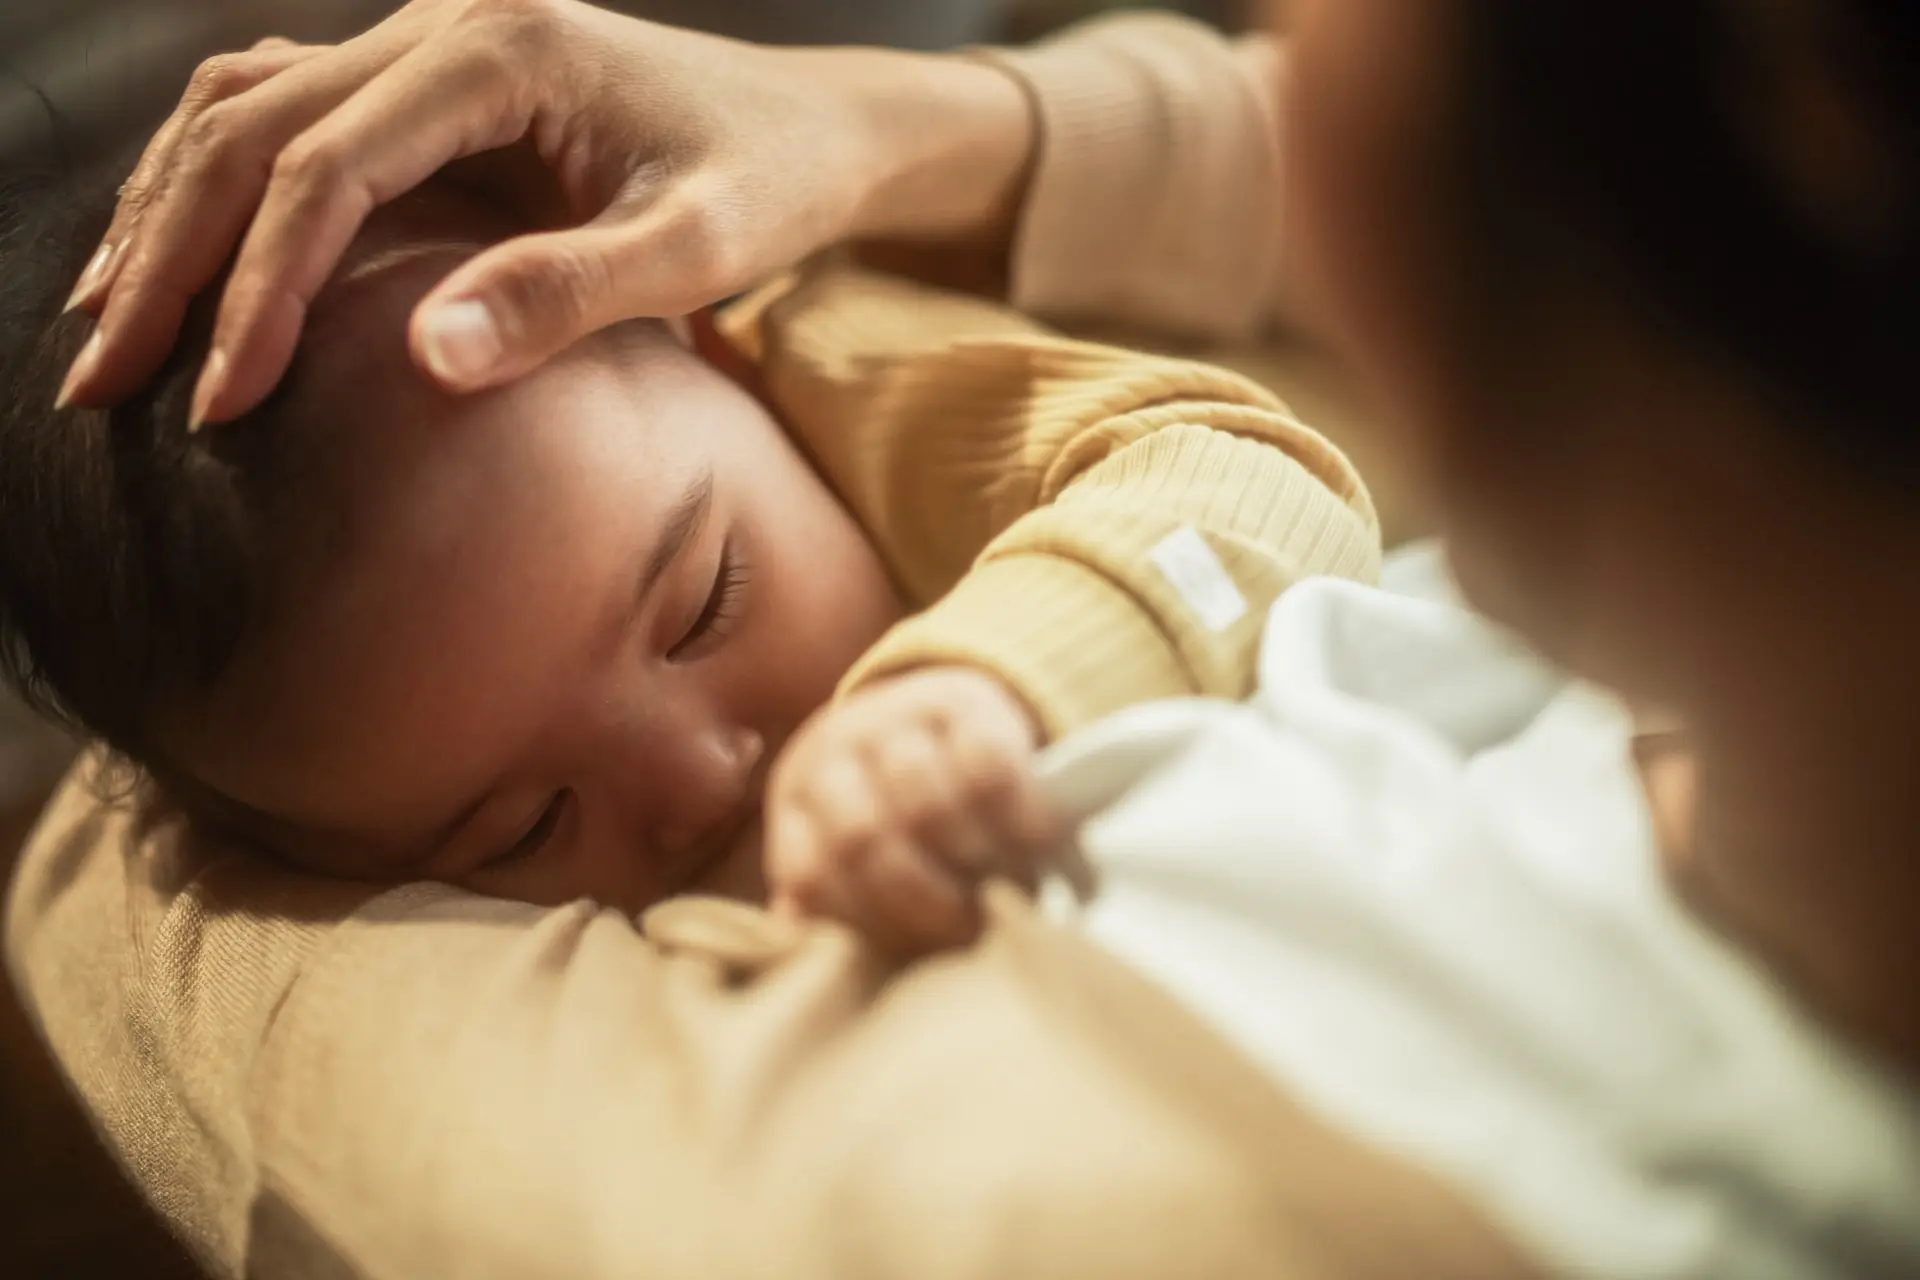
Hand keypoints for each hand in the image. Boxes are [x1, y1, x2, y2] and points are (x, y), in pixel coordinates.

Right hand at [60, 0, 1033, 425]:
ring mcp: (428, 44)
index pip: (327, 167)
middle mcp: (442, 23)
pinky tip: (184, 266)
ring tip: (105, 328)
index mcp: (499, 49)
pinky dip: (219, 188)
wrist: (817, 132)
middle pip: (249, 128)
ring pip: (244, 109)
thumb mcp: (696, 249)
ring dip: (167, 216)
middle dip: (168, 259)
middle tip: (102, 384)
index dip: (261, 288)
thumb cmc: (772, 186)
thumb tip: (425, 359)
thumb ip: (569, 293)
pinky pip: (288, 115)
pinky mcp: (433, 86)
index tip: (221, 402)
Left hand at [765, 667, 1063, 956]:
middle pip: (863, 841)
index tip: (918, 956)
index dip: (866, 925)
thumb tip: (804, 937)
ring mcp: (893, 716)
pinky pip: (987, 768)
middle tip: (972, 932)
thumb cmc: (900, 804)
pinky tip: (1041, 847)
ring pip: (925, 807)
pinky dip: (1019, 818)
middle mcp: (833, 749)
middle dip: (923, 901)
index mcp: (797, 798)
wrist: (943, 712)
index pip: (812, 875)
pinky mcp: (962, 700)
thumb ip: (839, 896)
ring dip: (973, 865)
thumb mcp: (856, 843)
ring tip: (1009, 895)